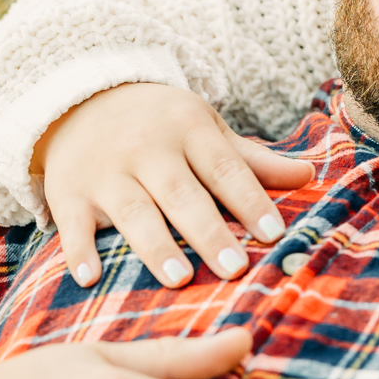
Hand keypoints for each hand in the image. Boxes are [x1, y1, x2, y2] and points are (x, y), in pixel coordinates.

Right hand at [34, 83, 314, 286]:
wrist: (80, 99)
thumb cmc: (161, 125)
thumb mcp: (206, 131)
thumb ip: (253, 160)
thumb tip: (309, 176)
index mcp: (187, 130)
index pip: (225, 168)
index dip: (250, 201)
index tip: (273, 234)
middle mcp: (146, 149)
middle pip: (182, 194)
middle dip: (208, 232)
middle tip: (235, 269)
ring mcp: (105, 171)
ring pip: (133, 212)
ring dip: (155, 246)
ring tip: (180, 279)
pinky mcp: (68, 191)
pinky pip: (72, 223)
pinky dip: (78, 250)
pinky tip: (88, 279)